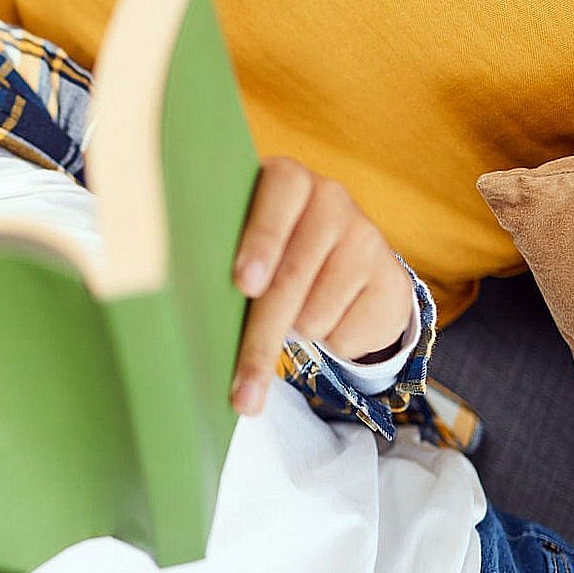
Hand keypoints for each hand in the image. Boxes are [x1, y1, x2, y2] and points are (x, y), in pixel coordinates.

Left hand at [229, 156, 413, 414]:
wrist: (351, 265)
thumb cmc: (273, 253)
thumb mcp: (249, 240)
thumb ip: (221, 254)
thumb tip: (181, 305)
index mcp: (285, 180)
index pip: (278, 197)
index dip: (262, 240)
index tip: (243, 283)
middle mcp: (330, 199)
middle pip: (291, 276)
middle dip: (261, 339)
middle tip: (242, 392)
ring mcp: (366, 237)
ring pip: (316, 314)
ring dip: (298, 333)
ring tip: (296, 312)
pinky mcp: (393, 278)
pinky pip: (348, 335)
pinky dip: (331, 343)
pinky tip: (331, 318)